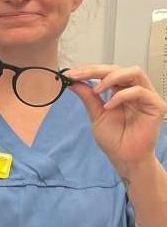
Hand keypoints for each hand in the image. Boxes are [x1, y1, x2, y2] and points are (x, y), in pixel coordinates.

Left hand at [65, 64, 165, 178]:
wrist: (124, 158)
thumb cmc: (114, 139)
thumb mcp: (96, 114)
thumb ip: (88, 97)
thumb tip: (74, 81)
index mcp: (121, 91)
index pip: (107, 72)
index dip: (89, 70)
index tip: (70, 74)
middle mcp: (135, 91)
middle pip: (119, 68)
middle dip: (96, 70)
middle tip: (78, 75)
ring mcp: (147, 97)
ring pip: (134, 73)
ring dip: (111, 78)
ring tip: (96, 90)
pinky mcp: (156, 105)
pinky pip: (139, 92)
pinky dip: (121, 96)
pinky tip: (109, 106)